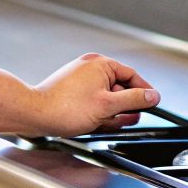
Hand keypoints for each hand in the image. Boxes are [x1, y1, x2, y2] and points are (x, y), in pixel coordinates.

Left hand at [30, 53, 159, 136]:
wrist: (34, 115)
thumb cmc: (66, 108)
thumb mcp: (108, 105)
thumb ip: (134, 100)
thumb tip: (153, 96)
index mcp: (101, 64)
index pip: (132, 75)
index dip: (143, 91)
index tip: (151, 103)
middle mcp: (90, 68)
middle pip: (119, 86)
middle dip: (126, 105)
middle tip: (130, 119)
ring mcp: (80, 79)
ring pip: (106, 95)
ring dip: (112, 111)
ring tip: (111, 123)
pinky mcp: (72, 91)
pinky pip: (93, 99)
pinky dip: (98, 111)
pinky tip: (98, 123)